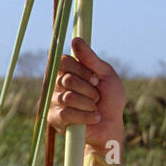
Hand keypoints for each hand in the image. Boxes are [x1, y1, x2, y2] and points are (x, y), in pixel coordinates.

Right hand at [47, 38, 125, 153]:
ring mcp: (54, 101)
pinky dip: (86, 116)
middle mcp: (57, 84)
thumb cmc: (110, 99)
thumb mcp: (106, 75)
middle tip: (97, 97)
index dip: (82, 70)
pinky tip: (94, 118)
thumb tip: (76, 39)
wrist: (111, 125)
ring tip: (95, 108)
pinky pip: (67, 113)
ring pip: (68, 97)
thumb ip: (91, 58)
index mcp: (68, 71)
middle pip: (67, 79)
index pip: (63, 61)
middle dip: (89, 89)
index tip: (96, 79)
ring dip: (89, 104)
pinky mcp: (55, 119)